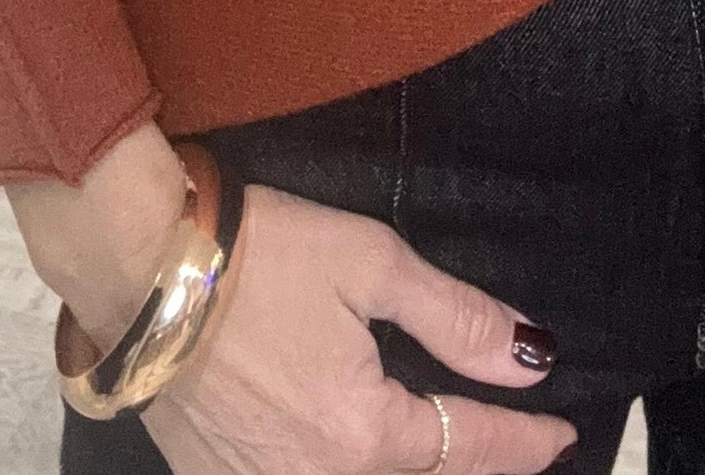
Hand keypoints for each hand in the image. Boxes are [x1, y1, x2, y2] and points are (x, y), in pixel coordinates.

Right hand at [8, 120, 576, 474]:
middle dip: (476, 466)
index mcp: (363, 434)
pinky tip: (358, 451)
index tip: (564, 434)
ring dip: (414, 472)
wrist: (140, 266)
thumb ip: (457, 319)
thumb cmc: (258, 253)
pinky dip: (346, 471)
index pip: (468, 447)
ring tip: (451, 449)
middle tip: (520, 448)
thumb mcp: (371, 263)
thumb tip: (531, 357)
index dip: (526, 441)